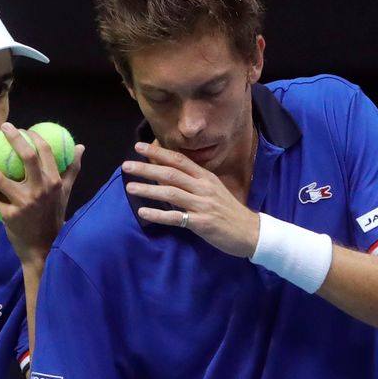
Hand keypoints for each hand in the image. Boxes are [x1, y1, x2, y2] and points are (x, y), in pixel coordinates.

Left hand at [0, 123, 84, 264]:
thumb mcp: (65, 193)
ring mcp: (24, 202)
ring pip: (0, 178)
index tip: (23, 128)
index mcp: (54, 182)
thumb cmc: (53, 216)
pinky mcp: (10, 215)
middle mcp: (41, 189)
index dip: (34, 136)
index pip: (46, 152)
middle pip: (27, 157)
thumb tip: (80, 147)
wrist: (43, 248)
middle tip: (3, 127)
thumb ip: (71, 169)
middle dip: (14, 138)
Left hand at [121, 141, 258, 257]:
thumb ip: (192, 182)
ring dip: (148, 190)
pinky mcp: (202, 223)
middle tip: (126, 165)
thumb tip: (166, 175)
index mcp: (206, 177)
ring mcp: (203, 205)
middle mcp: (203, 188)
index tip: (139, 147)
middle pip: (171, 173)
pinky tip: (143, 212)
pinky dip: (158, 215)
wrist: (251, 232)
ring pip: (171, 193)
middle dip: (147, 168)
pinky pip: (176, 217)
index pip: (179, 160)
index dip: (158, 153)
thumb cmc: (228, 211)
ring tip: (129, 187)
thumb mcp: (212, 190)